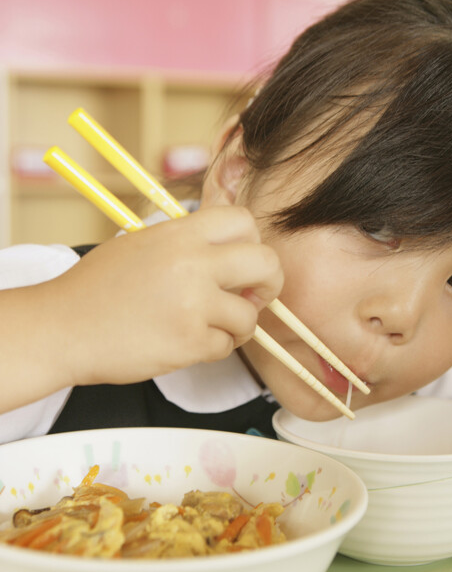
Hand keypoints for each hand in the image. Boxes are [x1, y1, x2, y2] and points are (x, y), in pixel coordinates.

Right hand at [43, 205, 283, 387]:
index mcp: (179, 233)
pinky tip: (183, 342)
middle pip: (266, 264)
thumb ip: (188, 244)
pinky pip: (225, 347)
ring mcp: (193, 304)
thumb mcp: (142, 244)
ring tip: (204, 326)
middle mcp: (192, 264)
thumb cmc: (98, 288)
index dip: (252, 242)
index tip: (244, 262)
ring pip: (249, 316)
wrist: (62, 327)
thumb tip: (235, 254)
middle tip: (255, 296)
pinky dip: (211, 349)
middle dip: (269, 284)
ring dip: (236, 326)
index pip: (244, 222)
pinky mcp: (189, 343)